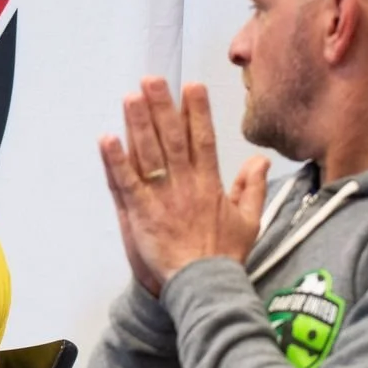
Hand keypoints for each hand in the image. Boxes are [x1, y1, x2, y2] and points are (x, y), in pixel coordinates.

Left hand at [98, 77, 268, 289]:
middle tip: (152, 79)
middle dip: (162, 107)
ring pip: (149, 153)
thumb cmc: (224, 257)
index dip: (197, 112)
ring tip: (131, 96)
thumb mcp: (249, 221)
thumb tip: (260, 160)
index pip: (204, 139)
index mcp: (210, 184)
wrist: (205, 288)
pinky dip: (116, 161)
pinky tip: (107, 138)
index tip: (191, 86)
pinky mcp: (141, 213)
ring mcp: (162, 198)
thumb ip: (252, 187)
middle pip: (172, 138)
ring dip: (138, 124)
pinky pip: (126, 182)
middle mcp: (185, 185)